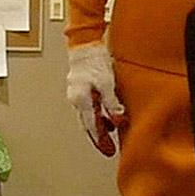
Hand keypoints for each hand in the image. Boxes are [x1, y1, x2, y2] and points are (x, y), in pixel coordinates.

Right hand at [65, 42, 126, 157]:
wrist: (84, 44)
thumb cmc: (94, 60)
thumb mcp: (107, 84)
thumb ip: (112, 104)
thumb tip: (118, 122)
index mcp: (81, 101)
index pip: (92, 127)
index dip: (101, 141)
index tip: (108, 151)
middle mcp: (77, 99)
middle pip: (88, 124)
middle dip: (99, 138)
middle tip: (108, 150)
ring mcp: (77, 93)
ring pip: (88, 116)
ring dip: (99, 127)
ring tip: (110, 135)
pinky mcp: (81, 88)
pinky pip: (89, 107)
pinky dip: (97, 115)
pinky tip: (106, 115)